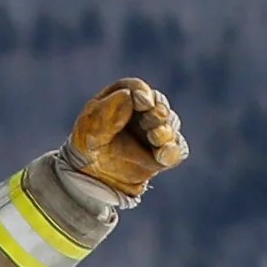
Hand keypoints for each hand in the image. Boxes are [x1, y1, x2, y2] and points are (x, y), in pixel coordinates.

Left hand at [63, 77, 185, 199]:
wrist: (90, 177)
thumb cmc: (88, 145)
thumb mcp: (89, 128)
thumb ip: (108, 111)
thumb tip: (130, 96)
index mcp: (123, 99)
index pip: (136, 89)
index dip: (141, 93)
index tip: (141, 102)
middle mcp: (144, 112)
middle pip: (158, 105)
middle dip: (156, 111)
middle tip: (149, 119)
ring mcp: (157, 131)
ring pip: (171, 125)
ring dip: (164, 130)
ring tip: (155, 136)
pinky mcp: (163, 153)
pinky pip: (177, 150)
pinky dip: (173, 151)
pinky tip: (163, 155)